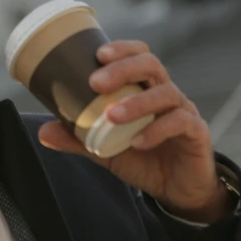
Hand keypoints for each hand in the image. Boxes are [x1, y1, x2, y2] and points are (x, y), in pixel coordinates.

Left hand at [38, 40, 234, 222]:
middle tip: (96, 82)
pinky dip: (157, 130)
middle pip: (152, 65)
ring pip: (166, 93)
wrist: (178, 190)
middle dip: (123, 68)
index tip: (97, 54)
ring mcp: (184, 111)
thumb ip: (78, 139)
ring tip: (111, 116)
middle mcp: (166, 93)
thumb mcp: (105, 149)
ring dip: (137, 102)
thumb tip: (43, 131)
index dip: (122, 49)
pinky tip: (138, 142)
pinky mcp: (197, 133)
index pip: (139, 55)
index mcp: (146, 87)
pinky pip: (181, 123)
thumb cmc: (144, 158)